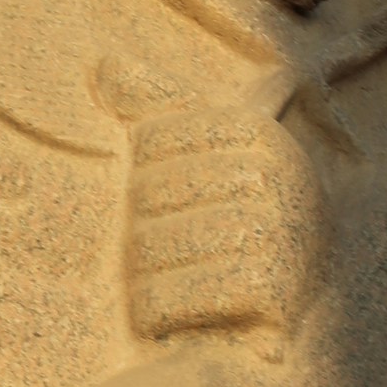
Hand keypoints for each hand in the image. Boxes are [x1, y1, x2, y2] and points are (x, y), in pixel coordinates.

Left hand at [114, 86, 328, 340]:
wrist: (281, 322)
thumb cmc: (226, 229)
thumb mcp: (199, 160)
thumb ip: (156, 108)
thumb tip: (104, 64)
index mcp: (260, 133)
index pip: (151, 141)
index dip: (146, 179)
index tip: (183, 206)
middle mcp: (280, 174)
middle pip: (147, 193)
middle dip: (145, 233)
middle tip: (179, 258)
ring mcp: (282, 232)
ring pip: (152, 247)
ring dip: (147, 279)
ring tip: (178, 288)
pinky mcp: (273, 291)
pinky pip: (170, 297)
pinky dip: (159, 314)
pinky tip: (179, 320)